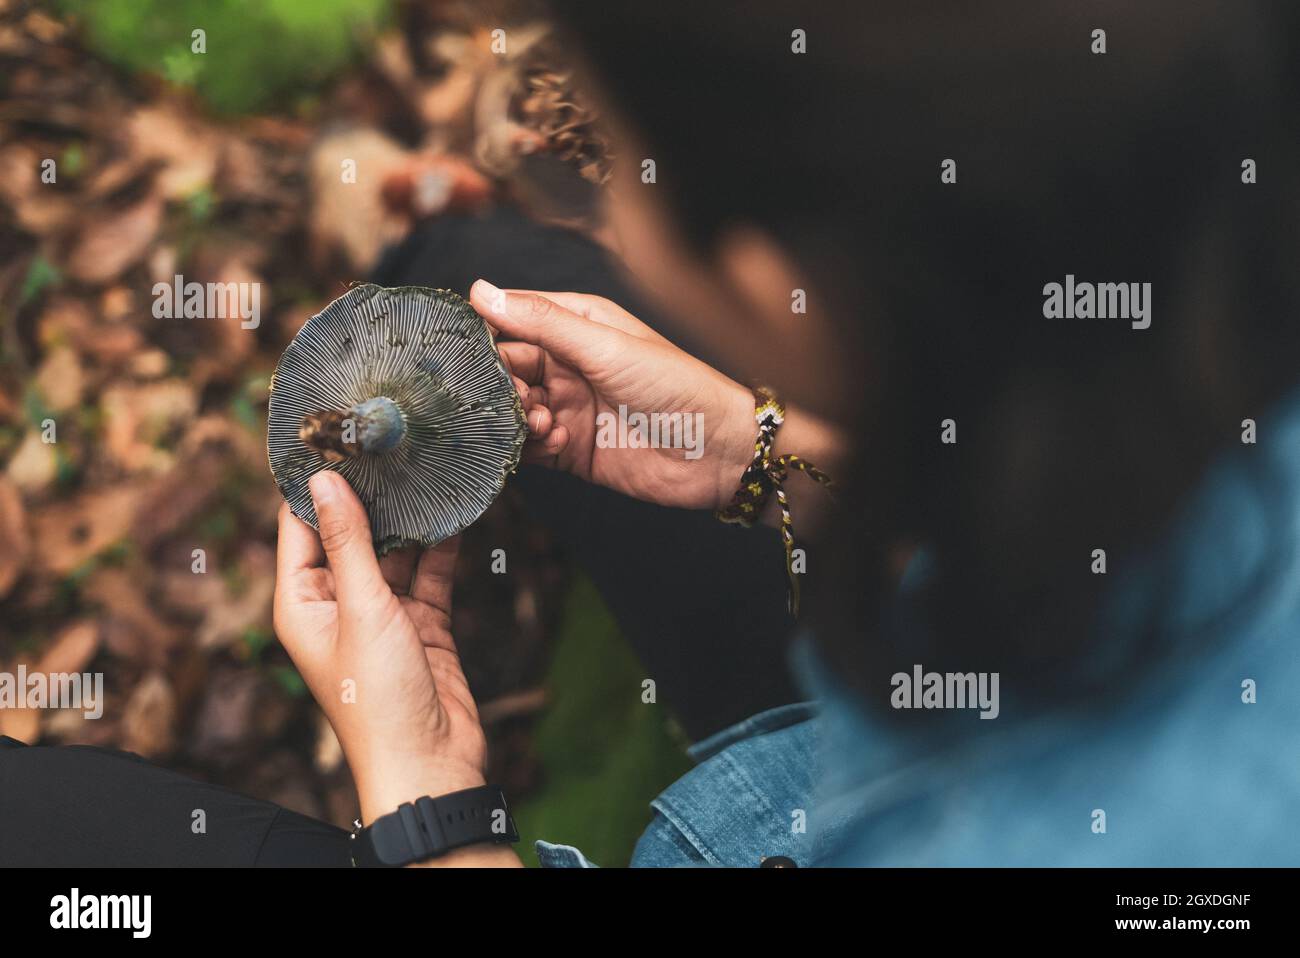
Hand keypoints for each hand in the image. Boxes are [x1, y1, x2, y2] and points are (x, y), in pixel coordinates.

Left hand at [273, 471, 487, 828]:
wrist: (431, 763)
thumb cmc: (380, 697)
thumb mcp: (361, 608)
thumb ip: (348, 541)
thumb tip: (325, 480)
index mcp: (302, 603)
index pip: (298, 528)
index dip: (312, 485)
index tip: (331, 435)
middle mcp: (338, 604)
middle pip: (350, 533)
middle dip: (370, 493)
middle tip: (388, 439)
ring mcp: (382, 614)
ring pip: (394, 550)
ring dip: (410, 517)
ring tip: (425, 465)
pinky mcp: (422, 625)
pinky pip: (429, 575)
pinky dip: (442, 548)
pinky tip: (456, 512)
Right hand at [471, 280, 757, 510]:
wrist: (718, 452)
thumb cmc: (677, 387)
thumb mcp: (606, 347)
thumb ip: (543, 322)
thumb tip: (480, 291)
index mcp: (577, 324)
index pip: (512, 320)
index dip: (486, 335)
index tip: (463, 352)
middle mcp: (568, 364)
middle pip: (507, 369)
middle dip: (501, 383)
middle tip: (517, 395)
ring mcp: (569, 407)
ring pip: (515, 410)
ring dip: (518, 417)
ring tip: (544, 421)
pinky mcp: (571, 450)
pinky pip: (530, 447)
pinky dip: (531, 446)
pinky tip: (556, 443)